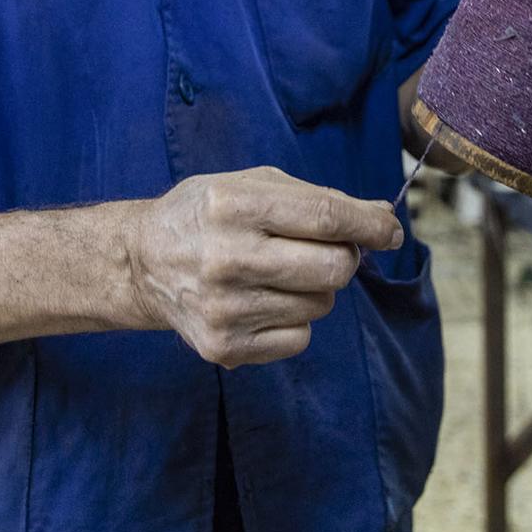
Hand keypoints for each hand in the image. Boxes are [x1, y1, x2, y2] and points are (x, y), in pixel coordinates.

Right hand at [128, 167, 402, 367]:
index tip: (390, 230)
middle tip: (325, 250)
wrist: (142, 262)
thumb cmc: (208, 214)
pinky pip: (299, 337)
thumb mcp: (250, 184)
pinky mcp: (223, 347)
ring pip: (321, 305)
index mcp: (233, 205)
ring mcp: (224, 308)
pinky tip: (261, 301)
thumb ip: (316, 197)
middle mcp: (226, 257)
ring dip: (314, 289)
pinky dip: (293, 320)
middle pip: (334, 268)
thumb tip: (382, 218)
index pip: (325, 216)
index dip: (369, 224)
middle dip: (344, 257)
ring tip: (277, 274)